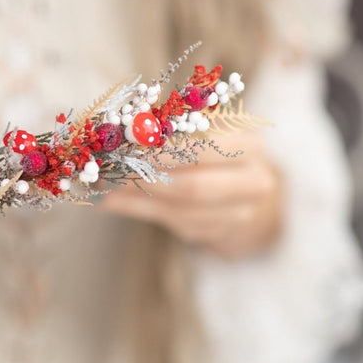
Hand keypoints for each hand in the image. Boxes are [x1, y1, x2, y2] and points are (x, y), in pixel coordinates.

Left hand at [100, 130, 282, 258]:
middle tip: (115, 171)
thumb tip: (124, 131)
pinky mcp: (219, 233)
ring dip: (140, 200)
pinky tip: (118, 201)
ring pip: (182, 211)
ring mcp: (239, 214)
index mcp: (251, 148)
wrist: (247, 187)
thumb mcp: (208, 130)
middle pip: (195, 188)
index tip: (131, 145)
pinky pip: (176, 224)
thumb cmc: (219, 149)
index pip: (208, 150)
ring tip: (108, 187)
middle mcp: (254, 183)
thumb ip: (174, 130)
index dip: (166, 150)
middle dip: (150, 179)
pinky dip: (143, 212)